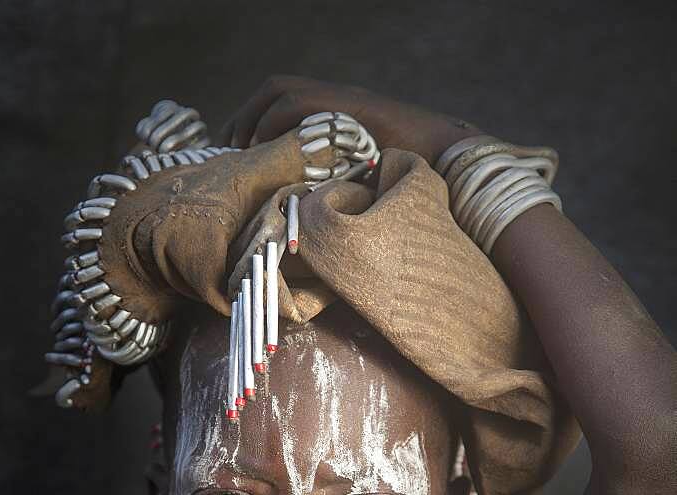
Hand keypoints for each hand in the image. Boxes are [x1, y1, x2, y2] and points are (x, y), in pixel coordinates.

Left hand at [214, 75, 483, 165]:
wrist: (454, 164)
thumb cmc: (413, 185)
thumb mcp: (361, 185)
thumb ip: (332, 187)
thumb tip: (302, 216)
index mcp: (338, 116)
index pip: (281, 102)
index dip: (252, 122)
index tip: (234, 151)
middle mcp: (339, 102)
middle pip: (275, 90)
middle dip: (244, 118)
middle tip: (228, 150)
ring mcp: (346, 102)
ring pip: (281, 92)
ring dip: (254, 120)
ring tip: (242, 153)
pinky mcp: (351, 109)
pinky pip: (299, 107)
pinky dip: (274, 126)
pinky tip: (265, 152)